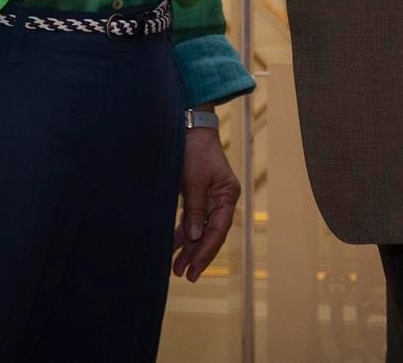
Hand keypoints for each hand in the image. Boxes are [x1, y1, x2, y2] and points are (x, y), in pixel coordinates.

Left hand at [173, 123, 239, 282]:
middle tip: (185, 275)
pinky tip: (175, 247)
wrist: (188, 127)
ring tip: (177, 268)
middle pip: (212, 234)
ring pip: (201, 229)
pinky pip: (193, 220)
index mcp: (227, 194)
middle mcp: (222, 199)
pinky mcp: (198, 195)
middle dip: (198, 255)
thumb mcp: (193, 180)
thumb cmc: (194, 150)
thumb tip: (196, 237)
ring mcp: (211, 198)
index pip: (219, 230)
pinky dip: (185, 233)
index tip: (194, 268)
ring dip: (190, 248)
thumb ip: (195, 209)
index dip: (207, 251)